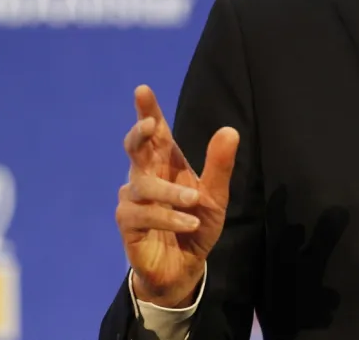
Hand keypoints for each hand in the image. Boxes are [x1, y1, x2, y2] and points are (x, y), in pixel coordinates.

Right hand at [116, 85, 239, 307]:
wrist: (184, 266)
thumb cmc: (196, 224)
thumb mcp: (216, 196)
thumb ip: (220, 165)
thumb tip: (229, 130)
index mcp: (167, 164)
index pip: (156, 133)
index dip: (148, 111)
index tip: (143, 90)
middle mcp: (146, 176)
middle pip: (135, 148)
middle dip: (140, 133)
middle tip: (150, 125)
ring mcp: (134, 200)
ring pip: (143, 186)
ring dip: (170, 193)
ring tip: (195, 202)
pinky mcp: (128, 224)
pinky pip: (142, 214)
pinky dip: (167, 217)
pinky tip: (187, 222)